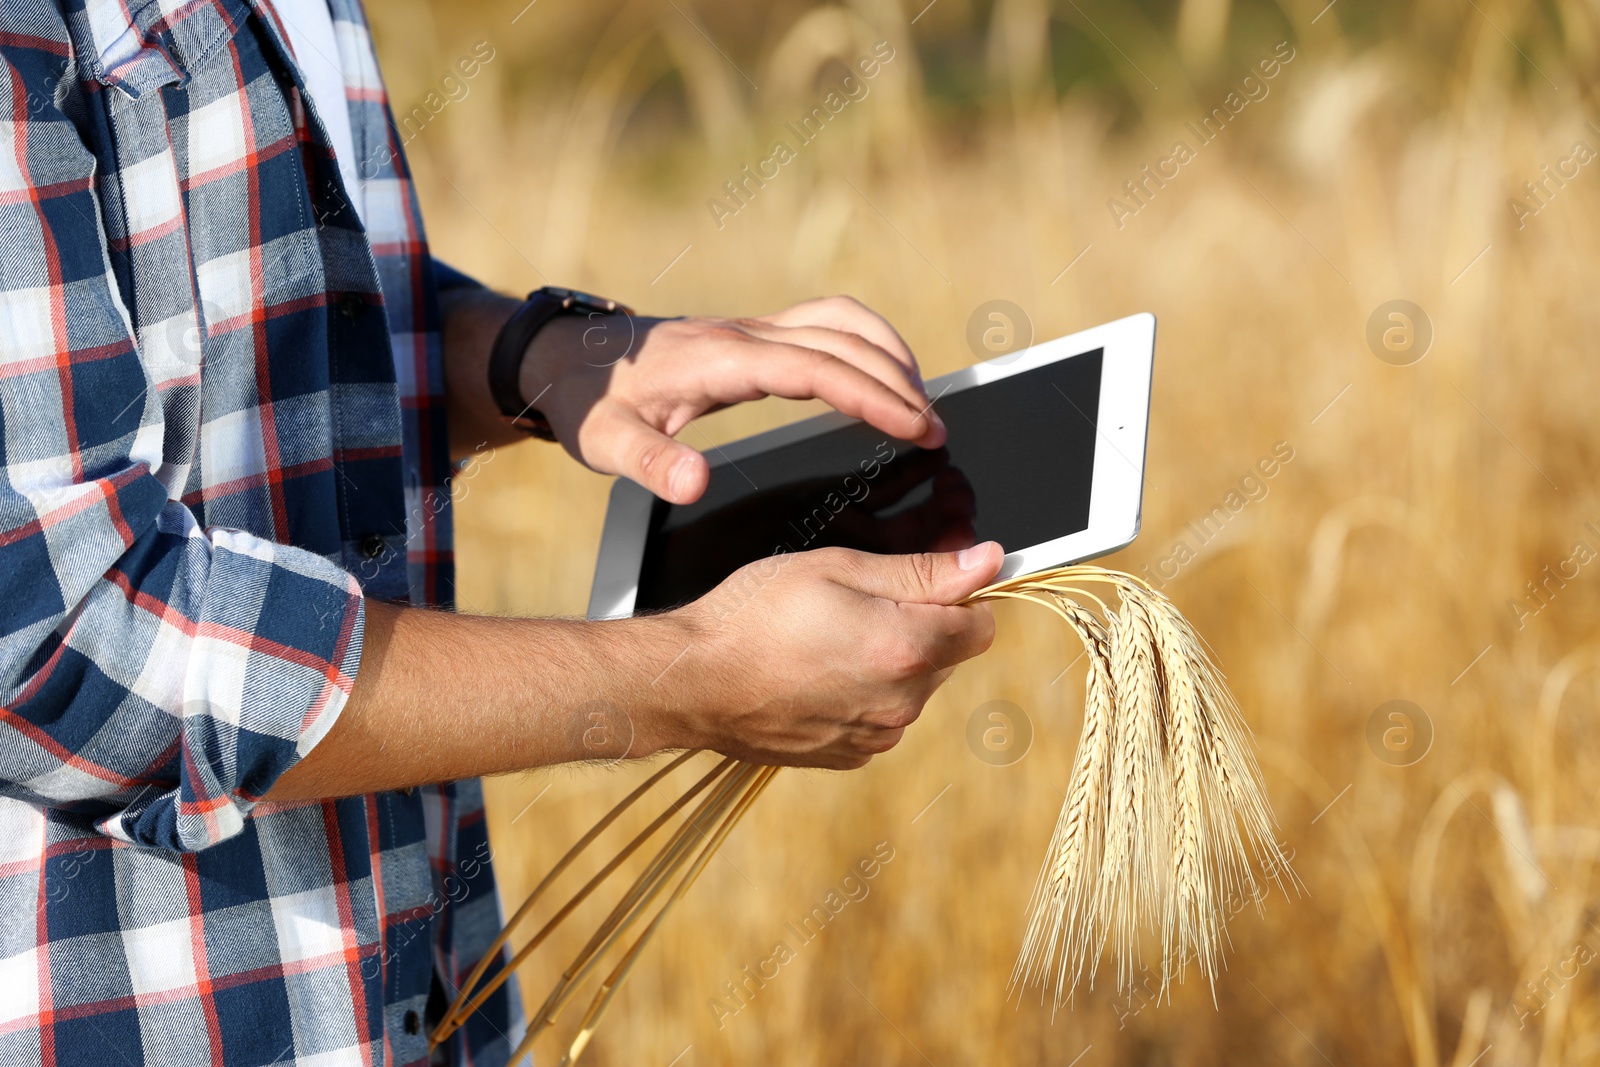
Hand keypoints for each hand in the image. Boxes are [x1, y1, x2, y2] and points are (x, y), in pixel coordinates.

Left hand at [520, 296, 946, 503]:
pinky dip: (865, 345)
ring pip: (841, 320)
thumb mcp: (605, 442)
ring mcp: (751, 328)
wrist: (564, 356)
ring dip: (888, 353)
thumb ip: (648, 464)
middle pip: (843, 339)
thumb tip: (695, 485)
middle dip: (898, 382)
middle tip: (937, 433)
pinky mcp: (752, 334)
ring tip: (922, 404)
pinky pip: (826, 325)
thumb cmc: (587, 401)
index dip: (872, 395)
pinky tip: (878, 381)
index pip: (817, 368)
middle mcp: (745, 334)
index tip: (916, 427)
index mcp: (721, 359)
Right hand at [646, 541, 1003, 768]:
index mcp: (906, 648)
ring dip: (890, 662)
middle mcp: (902, 702)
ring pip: (913, 687)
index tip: (926, 581)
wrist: (693, 682)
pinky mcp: (852, 755)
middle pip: (947, 655)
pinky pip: (882, 716)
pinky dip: (864, 693)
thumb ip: (922, 570)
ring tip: (829, 639)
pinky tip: (819, 673)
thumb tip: (986, 561)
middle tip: (858, 603)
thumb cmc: (752, 617)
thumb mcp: (836, 569)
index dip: (958, 594)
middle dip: (920, 626)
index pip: (981, 623)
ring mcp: (877, 735)